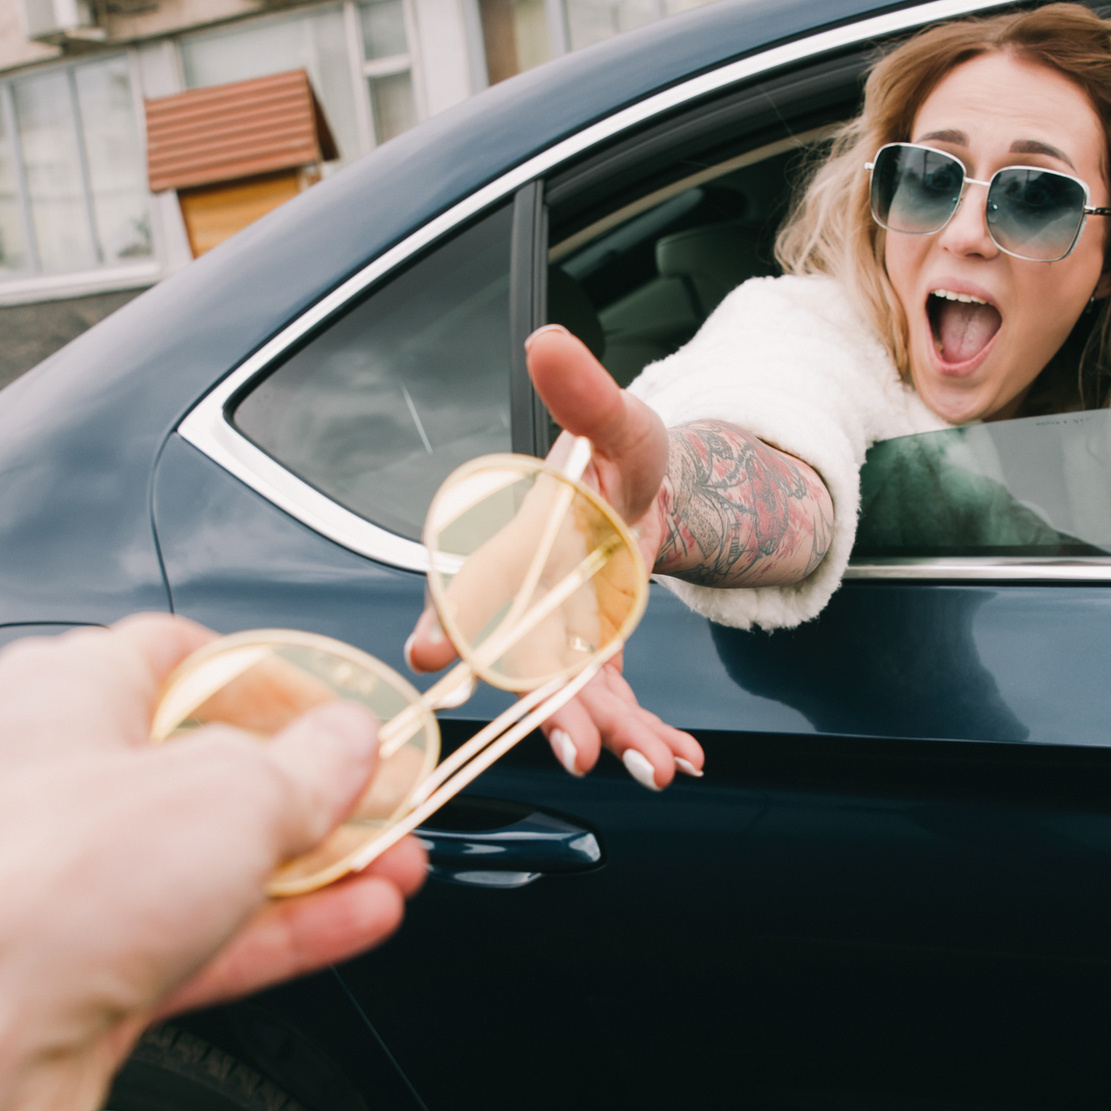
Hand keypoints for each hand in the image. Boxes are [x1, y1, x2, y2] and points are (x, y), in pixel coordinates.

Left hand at [0, 615, 426, 1110]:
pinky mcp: (81, 974)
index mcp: (62, 692)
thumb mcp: (226, 793)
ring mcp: (65, 885)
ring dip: (311, 869)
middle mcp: (53, 780)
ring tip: (393, 867)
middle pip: (206, 769)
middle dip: (310, 791)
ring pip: (209, 864)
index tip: (349, 715)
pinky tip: (352, 923)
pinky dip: (279, 933)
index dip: (278, 683)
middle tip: (386, 803)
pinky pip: (201, 939)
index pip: (186, 660)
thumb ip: (307, 766)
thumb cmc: (29, 889)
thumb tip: (350, 742)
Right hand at [407, 326, 703, 788]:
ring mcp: (565, 640)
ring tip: (655, 768)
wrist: (649, 492)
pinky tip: (684, 759)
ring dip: (612, 737)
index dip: (442, 623)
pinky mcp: (601, 661)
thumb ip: (583, 395)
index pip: (467, 589)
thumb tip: (547, 342)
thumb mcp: (615, 422)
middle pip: (526, 669)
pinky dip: (652, 737)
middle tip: (574, 752)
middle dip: (549, 712)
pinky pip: (620, 708)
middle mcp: (531, 606)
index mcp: (516, 549)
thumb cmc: (618, 456)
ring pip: (577, 701)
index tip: (427, 657)